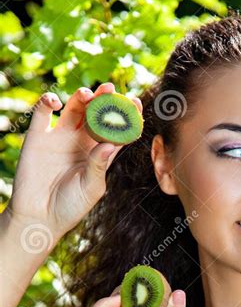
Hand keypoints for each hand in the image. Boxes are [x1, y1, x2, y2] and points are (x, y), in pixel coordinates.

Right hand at [8, 82, 142, 240]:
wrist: (39, 216)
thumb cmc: (70, 207)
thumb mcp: (91, 189)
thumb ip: (99, 166)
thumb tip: (108, 144)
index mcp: (99, 153)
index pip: (116, 129)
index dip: (125, 115)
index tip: (135, 103)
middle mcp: (81, 141)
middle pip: (95, 113)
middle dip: (104, 99)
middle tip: (110, 89)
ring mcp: (60, 136)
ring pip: (73, 108)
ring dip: (80, 96)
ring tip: (87, 95)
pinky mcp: (38, 136)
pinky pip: (42, 112)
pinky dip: (48, 101)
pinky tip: (56, 102)